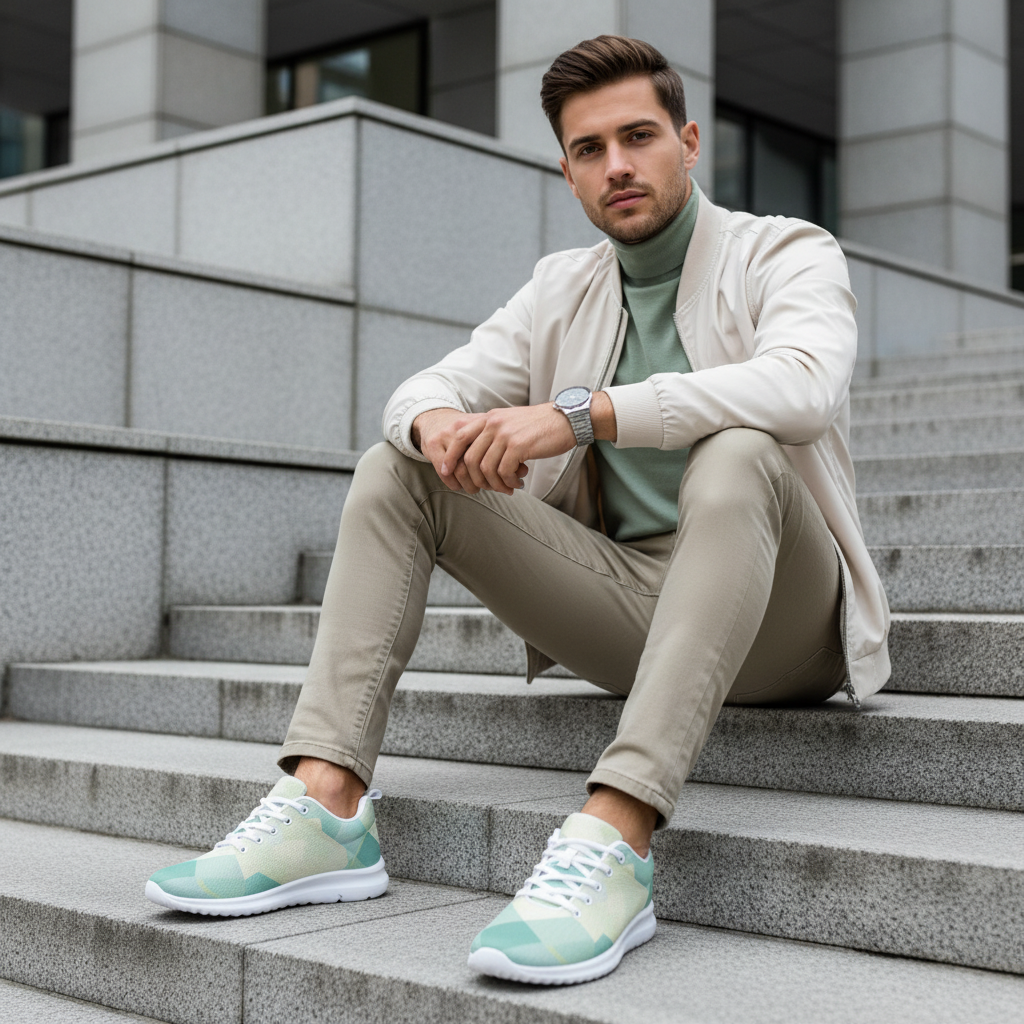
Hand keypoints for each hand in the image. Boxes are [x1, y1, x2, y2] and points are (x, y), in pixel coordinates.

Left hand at [413, 405, 570, 494]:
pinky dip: (508, 482)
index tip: (447, 472)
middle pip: (470, 458)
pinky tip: (518, 483)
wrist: (566, 420)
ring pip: (486, 468)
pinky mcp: (518, 446)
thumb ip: (492, 434)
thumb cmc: (539, 426)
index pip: (459, 436)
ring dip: (495, 484)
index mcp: (489, 418)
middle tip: (486, 489)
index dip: (450, 456)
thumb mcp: (510, 422)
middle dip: (475, 479)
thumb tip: (475, 457)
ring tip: (507, 488)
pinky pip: (503, 472)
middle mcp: (493, 424)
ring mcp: (505, 434)